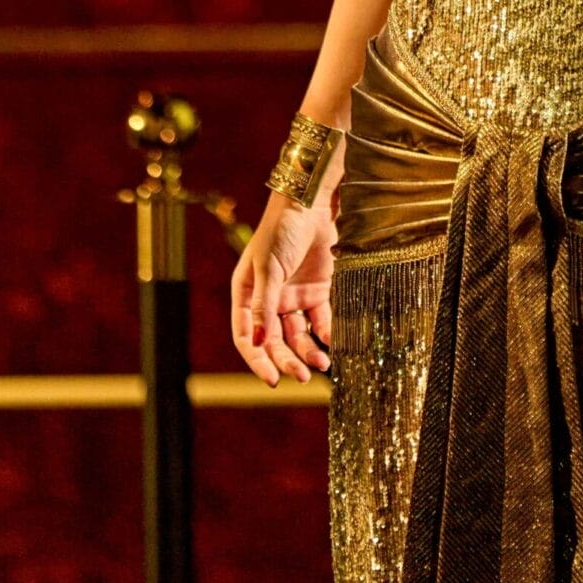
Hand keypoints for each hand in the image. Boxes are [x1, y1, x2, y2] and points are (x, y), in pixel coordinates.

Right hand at [231, 193, 335, 387]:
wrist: (312, 203)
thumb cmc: (281, 231)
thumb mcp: (269, 268)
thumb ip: (266, 306)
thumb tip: (259, 344)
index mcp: (247, 295)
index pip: (248, 336)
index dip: (257, 360)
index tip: (273, 378)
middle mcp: (269, 300)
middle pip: (275, 341)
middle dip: (287, 360)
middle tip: (302, 377)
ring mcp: (294, 296)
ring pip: (299, 335)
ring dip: (308, 351)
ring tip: (322, 364)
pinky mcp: (317, 290)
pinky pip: (321, 319)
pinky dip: (327, 333)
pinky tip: (335, 343)